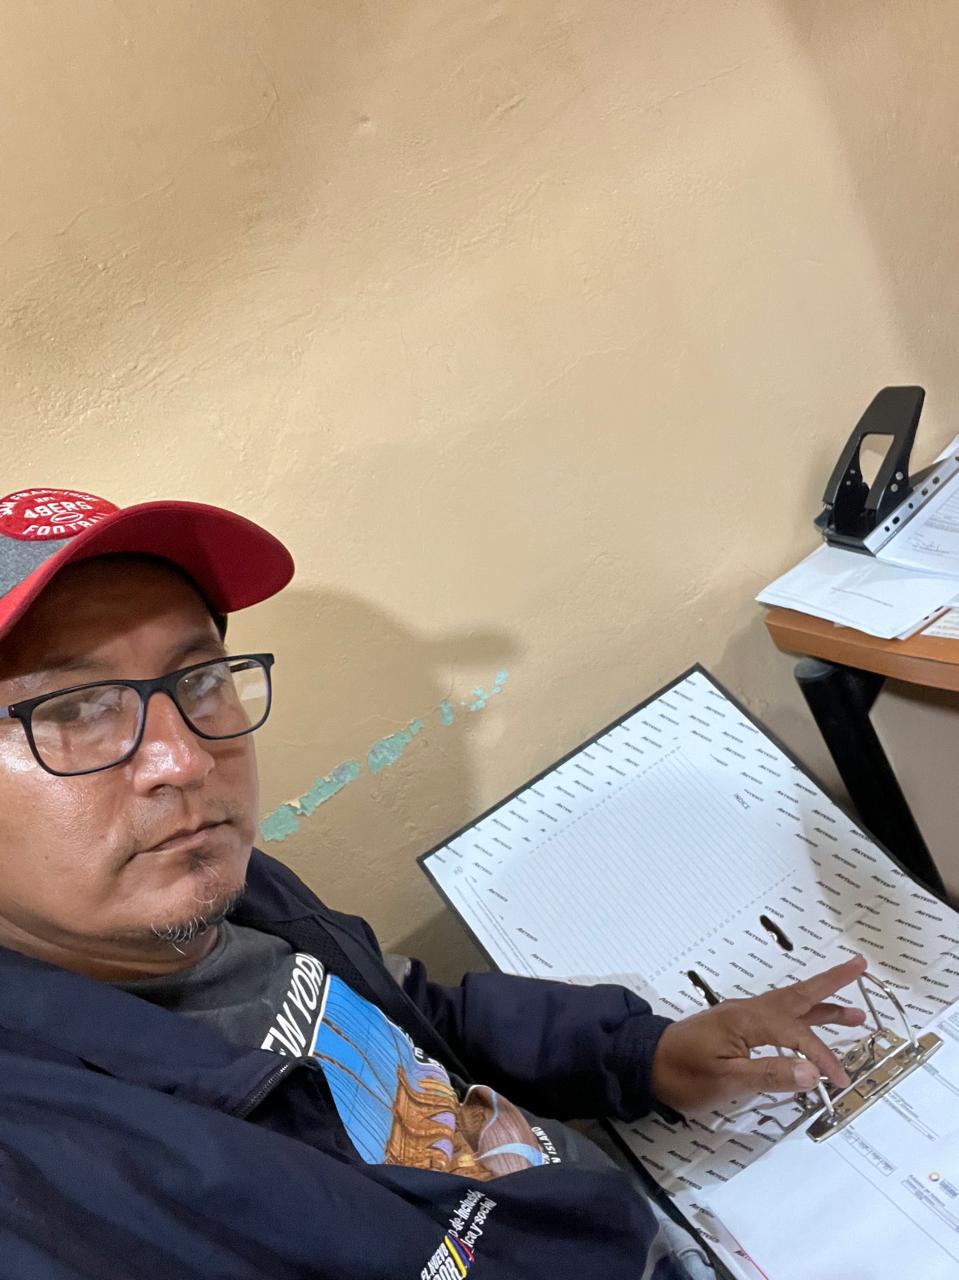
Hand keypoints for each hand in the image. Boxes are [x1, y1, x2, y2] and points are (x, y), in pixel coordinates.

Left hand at [650, 954, 867, 1111]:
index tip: (838, 1080)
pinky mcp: (737, 1025)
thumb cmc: (681, 1074)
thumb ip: (769, 1075)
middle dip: (831, 982)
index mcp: (747, 1021)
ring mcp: (742, 1016)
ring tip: (853, 1011)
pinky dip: (802, 1015)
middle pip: (798, 995)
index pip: (797, 1035)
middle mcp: (748, 1011)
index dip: (822, 1056)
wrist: (646, 1063)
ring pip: (790, 1004)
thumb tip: (811, 1072)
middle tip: (860, 967)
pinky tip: (810, 1023)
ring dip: (821, 1004)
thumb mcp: (725, 1081)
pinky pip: (779, 1015)